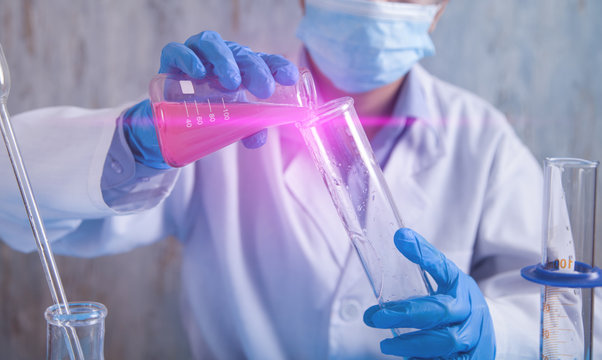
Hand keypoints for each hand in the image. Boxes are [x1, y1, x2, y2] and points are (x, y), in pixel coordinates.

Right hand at [124, 31, 298, 167]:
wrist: (175, 116)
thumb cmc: (211, 111)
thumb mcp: (233, 120)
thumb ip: (247, 127)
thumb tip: (256, 138)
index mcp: (243, 68)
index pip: (264, 61)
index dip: (277, 66)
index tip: (289, 78)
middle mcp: (223, 57)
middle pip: (241, 54)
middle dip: (255, 69)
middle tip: (264, 89)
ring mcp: (198, 55)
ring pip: (212, 44)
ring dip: (224, 61)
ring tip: (232, 82)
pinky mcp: (172, 60)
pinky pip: (177, 51)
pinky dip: (187, 58)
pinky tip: (197, 73)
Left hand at [363, 228, 495, 358]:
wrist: (494, 333)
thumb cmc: (459, 305)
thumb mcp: (447, 282)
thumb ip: (422, 266)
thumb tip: (397, 242)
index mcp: (461, 286)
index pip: (442, 266)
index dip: (422, 253)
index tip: (400, 238)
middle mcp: (470, 311)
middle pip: (440, 311)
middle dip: (407, 314)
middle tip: (376, 317)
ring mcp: (473, 338)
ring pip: (445, 341)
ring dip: (412, 344)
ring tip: (386, 344)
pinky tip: (406, 359)